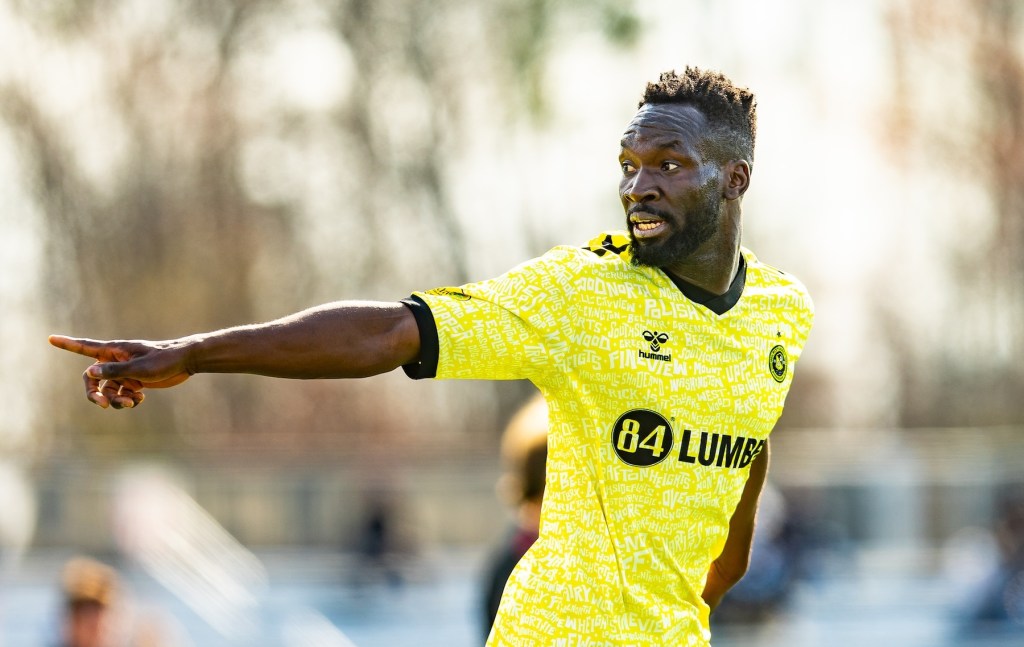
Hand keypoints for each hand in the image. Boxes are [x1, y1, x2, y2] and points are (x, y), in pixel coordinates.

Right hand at [48, 335, 192, 408]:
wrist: (186, 362)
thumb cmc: (164, 360)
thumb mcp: (139, 368)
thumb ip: (114, 371)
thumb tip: (90, 372)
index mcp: (114, 351)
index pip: (86, 347)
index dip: (67, 344)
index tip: (50, 339)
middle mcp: (116, 361)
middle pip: (92, 378)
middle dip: (94, 393)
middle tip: (101, 404)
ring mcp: (125, 372)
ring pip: (108, 390)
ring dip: (115, 399)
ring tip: (132, 403)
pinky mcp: (135, 381)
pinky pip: (122, 394)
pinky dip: (128, 400)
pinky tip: (140, 399)